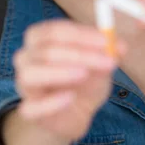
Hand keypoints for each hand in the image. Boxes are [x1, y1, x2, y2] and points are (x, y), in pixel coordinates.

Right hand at [13, 19, 127, 140]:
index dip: (81, 34)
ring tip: (84, 74)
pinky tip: (69, 98)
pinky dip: (50, 102)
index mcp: (40, 39)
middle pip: (45, 50)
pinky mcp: (29, 111)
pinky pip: (31, 107)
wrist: (76, 113)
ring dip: (59, 72)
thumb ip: (109, 53)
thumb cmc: (83, 80)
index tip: (107, 41)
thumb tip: (120, 45)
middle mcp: (26, 58)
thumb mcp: (100, 64)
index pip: (54, 31)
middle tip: (107, 61)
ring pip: (30, 74)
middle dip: (79, 54)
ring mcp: (25, 85)